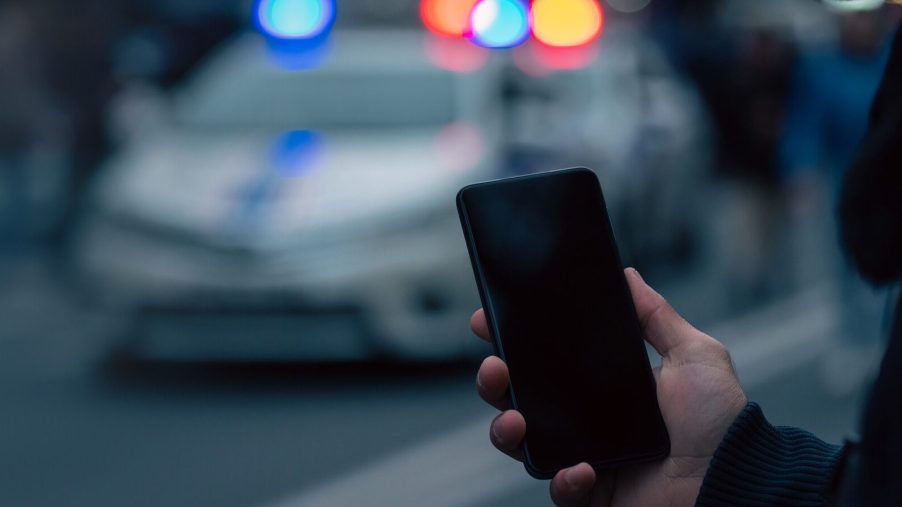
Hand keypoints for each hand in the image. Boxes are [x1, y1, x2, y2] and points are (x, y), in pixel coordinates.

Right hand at [471, 268, 747, 505]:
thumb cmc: (721, 421)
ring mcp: (582, 457)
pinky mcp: (589, 495)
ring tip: (516, 419)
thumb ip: (657, 316)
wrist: (736, 479)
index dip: (512, 340)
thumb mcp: (693, 354)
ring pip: (520, 444)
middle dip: (493, 381)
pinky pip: (557, 489)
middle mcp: (584, 419)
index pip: (543, 359)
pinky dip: (562, 480)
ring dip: (505, 429)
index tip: (489, 319)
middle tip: (495, 366)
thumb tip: (629, 275)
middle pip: (518, 398)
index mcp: (602, 384)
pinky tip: (582, 469)